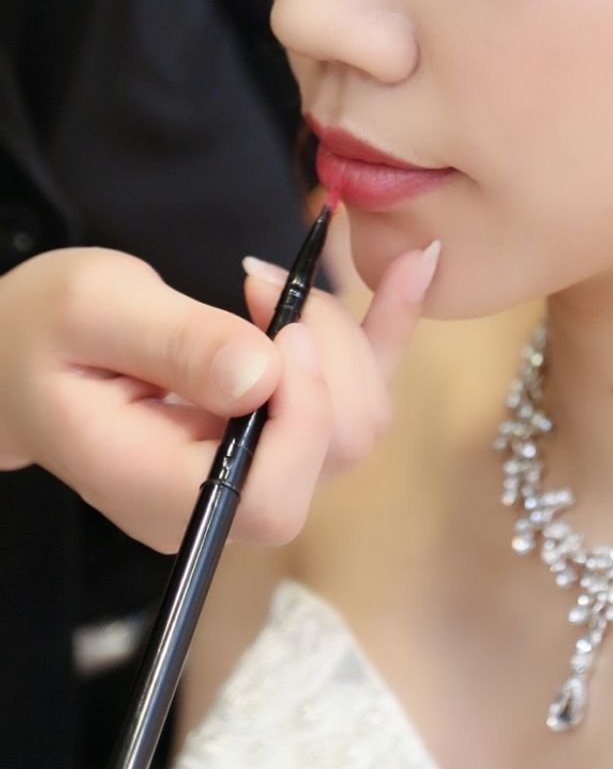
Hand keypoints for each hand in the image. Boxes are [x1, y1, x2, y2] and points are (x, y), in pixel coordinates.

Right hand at [0, 236, 439, 551]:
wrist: (23, 352)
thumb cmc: (40, 330)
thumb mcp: (91, 311)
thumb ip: (174, 343)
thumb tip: (261, 374)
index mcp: (158, 493)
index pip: (270, 496)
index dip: (301, 412)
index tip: (274, 324)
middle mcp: (219, 501)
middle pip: (331, 455)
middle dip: (327, 357)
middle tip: (262, 282)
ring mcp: (256, 470)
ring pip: (355, 423)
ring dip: (343, 337)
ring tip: (274, 279)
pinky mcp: (280, 430)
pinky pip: (359, 391)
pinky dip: (389, 329)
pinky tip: (417, 267)